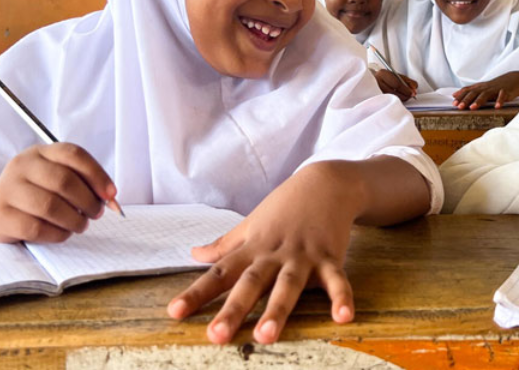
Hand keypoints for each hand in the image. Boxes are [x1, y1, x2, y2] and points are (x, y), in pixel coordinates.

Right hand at [0, 143, 114, 242]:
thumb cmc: (38, 191)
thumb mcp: (58, 177)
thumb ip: (85, 183)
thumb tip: (111, 199)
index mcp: (41, 152)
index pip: (74, 155)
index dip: (98, 175)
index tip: (111, 194)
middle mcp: (22, 166)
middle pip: (64, 181)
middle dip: (88, 201)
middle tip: (97, 213)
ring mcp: (8, 190)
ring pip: (50, 206)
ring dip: (75, 220)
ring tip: (81, 224)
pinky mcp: (1, 216)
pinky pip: (36, 228)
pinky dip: (58, 234)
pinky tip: (63, 232)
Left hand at [167, 163, 359, 343]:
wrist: (327, 183)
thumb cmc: (286, 206)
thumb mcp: (252, 223)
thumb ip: (225, 244)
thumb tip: (194, 254)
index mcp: (252, 249)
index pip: (219, 273)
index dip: (197, 293)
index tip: (175, 312)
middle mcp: (274, 254)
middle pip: (250, 284)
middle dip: (234, 310)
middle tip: (216, 336)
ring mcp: (303, 256)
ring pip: (288, 286)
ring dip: (277, 310)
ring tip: (266, 335)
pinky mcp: (330, 257)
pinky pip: (336, 280)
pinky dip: (341, 298)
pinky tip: (344, 317)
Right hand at [373, 69, 416, 100]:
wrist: (374, 79)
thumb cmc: (387, 77)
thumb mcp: (397, 76)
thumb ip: (407, 81)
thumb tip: (414, 89)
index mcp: (383, 74)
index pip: (397, 84)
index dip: (406, 90)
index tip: (413, 93)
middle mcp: (377, 82)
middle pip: (394, 93)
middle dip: (405, 95)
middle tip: (411, 95)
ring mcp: (376, 91)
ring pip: (392, 99)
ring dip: (401, 98)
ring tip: (405, 96)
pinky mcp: (376, 99)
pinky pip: (389, 101)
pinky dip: (396, 100)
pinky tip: (398, 97)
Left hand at [452, 71, 518, 109]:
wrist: (515, 79)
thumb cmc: (497, 85)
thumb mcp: (482, 88)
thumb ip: (470, 91)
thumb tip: (455, 94)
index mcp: (480, 87)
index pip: (468, 91)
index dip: (461, 96)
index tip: (454, 103)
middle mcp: (486, 87)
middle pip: (475, 93)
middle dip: (466, 100)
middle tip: (459, 107)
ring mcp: (496, 89)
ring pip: (486, 94)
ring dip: (479, 101)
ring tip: (473, 108)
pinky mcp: (506, 91)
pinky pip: (502, 96)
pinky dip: (499, 101)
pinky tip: (497, 107)